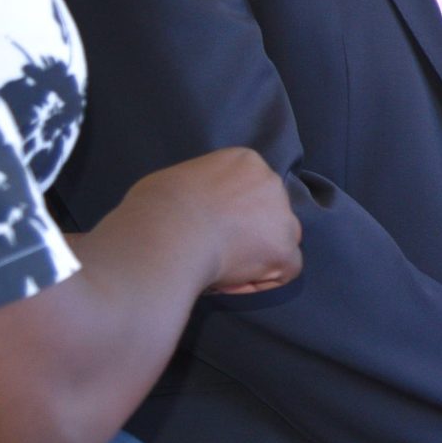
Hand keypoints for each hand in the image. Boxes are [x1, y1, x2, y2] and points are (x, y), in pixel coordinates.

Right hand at [127, 147, 302, 295]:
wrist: (167, 232)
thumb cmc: (156, 206)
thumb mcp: (177, 181)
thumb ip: (201, 190)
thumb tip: (194, 208)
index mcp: (245, 161)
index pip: (251, 189)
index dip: (232, 214)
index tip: (208, 228)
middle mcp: (271, 183)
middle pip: (269, 213)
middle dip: (249, 233)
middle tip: (215, 250)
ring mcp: (282, 216)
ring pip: (280, 241)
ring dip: (256, 256)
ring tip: (218, 267)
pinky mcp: (284, 249)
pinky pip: (284, 271)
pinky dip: (260, 281)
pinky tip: (229, 281)